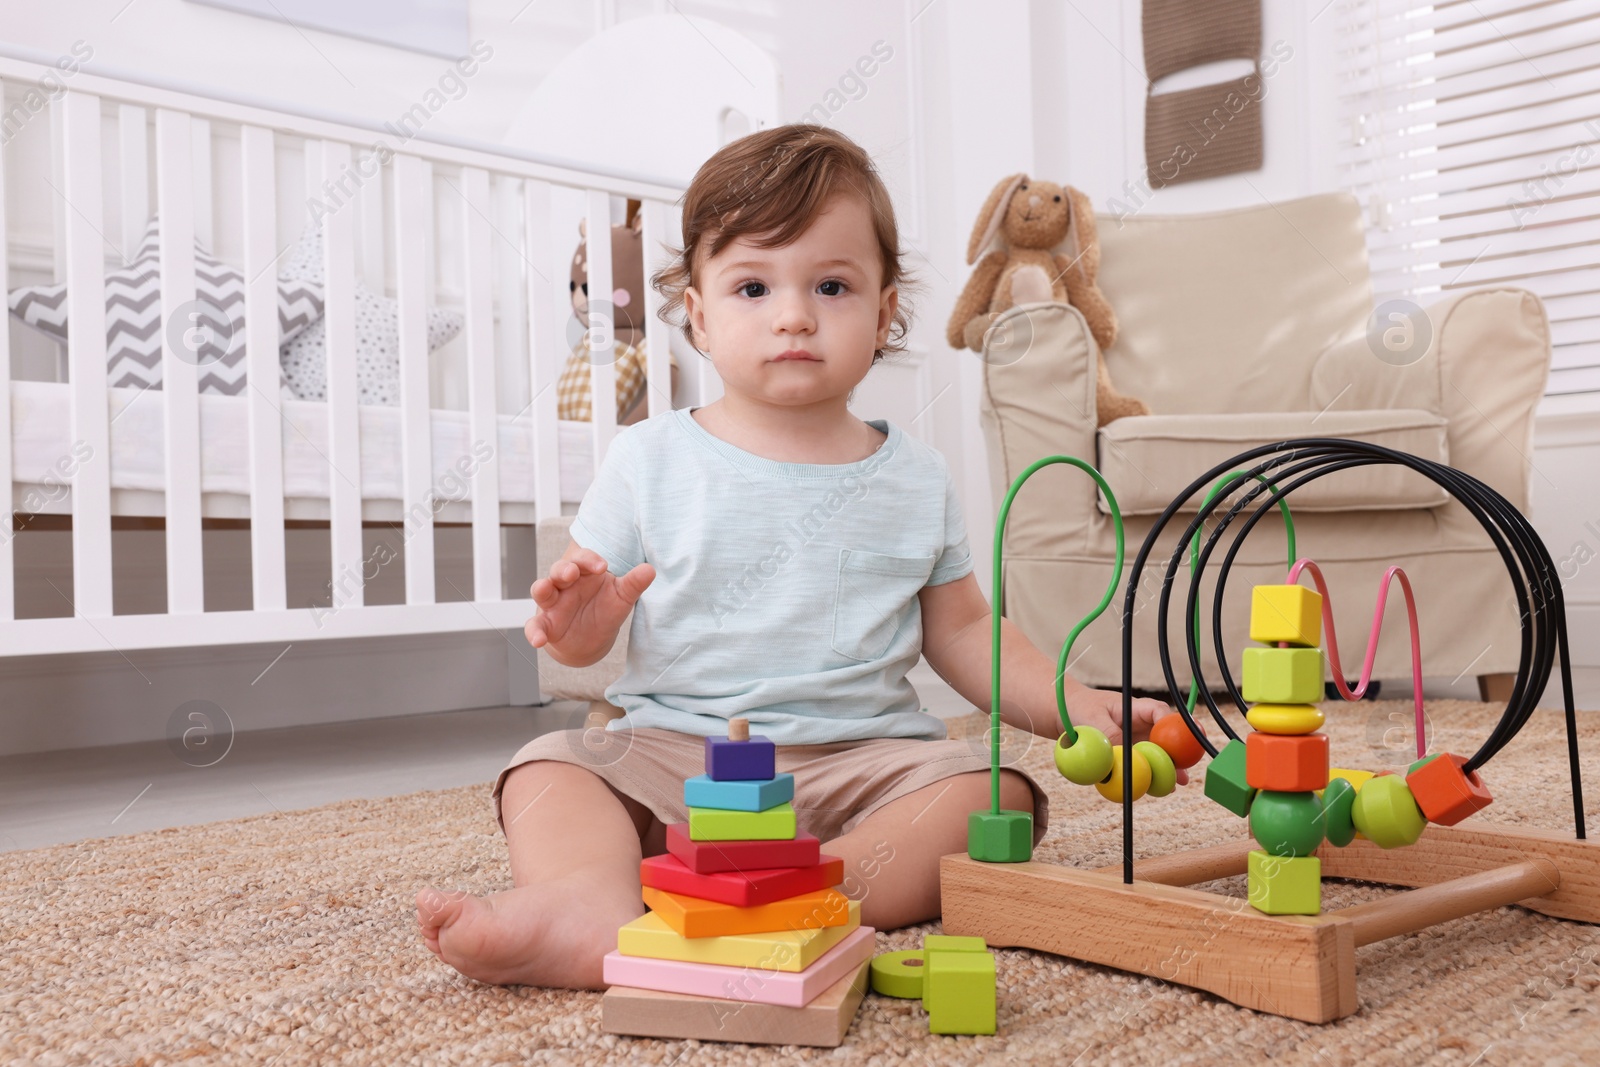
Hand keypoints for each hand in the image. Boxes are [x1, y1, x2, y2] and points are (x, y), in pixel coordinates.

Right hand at [524, 545, 654, 665]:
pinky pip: (534, 626)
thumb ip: (634, 583)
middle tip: (572, 572)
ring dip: (542, 588)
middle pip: (559, 570)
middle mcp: (564, 585)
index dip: (590, 560)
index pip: (583, 559)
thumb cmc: (604, 610)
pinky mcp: (545, 625)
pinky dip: (534, 632)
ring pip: (542, 591)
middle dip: (564, 569)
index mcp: (584, 573)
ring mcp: (552, 604)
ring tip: (544, 589)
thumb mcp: (622, 597)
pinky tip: (538, 641)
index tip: (602, 566)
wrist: (591, 640)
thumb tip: (650, 569)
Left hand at [1064, 686, 1190, 785]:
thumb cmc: (1079, 709)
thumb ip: (1110, 734)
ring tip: (1175, 785)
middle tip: (1183, 771)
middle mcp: (1140, 725)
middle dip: (1176, 754)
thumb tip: (1126, 754)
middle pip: (1165, 738)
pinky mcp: (1129, 755)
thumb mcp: (1092, 719)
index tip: (1176, 741)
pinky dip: (1148, 776)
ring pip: (1157, 755)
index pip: (1159, 712)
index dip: (1171, 725)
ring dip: (1167, 769)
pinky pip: (1142, 766)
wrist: (1063, 714)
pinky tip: (1154, 788)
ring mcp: (1137, 740)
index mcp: (1134, 709)